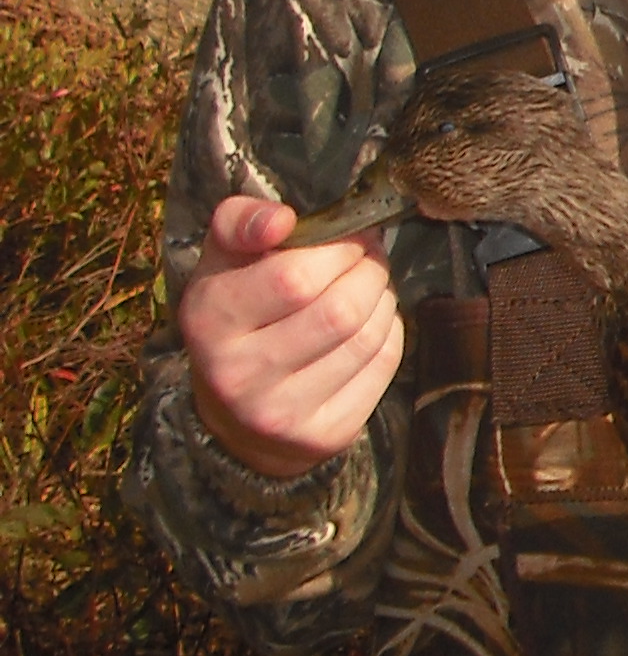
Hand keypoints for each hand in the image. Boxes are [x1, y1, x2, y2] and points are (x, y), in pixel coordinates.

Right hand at [177, 196, 402, 480]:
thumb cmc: (236, 315)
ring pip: (367, 337)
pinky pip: (383, 366)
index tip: (350, 234)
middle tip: (369, 255)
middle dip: (369, 270)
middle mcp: (239, 375)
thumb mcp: (222, 262)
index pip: (294, 277)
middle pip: (340, 310)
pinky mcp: (324, 436)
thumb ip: (241, 223)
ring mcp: (282, 413)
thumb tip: (281, 219)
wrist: (234, 415)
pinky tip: (373, 323)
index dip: (338, 248)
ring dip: (384, 299)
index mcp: (209, 322)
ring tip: (370, 285)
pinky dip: (390, 333)